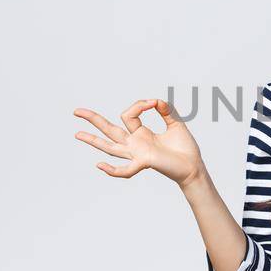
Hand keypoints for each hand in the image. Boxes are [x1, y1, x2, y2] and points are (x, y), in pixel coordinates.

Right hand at [73, 99, 206, 188]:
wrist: (194, 167)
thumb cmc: (184, 148)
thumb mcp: (176, 124)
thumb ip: (166, 110)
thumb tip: (156, 100)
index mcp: (141, 134)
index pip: (129, 114)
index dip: (140, 104)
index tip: (155, 103)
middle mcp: (135, 144)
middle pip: (109, 130)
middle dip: (93, 120)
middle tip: (76, 111)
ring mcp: (137, 154)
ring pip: (110, 147)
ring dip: (93, 141)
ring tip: (77, 134)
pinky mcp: (144, 163)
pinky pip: (125, 170)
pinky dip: (112, 170)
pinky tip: (99, 165)